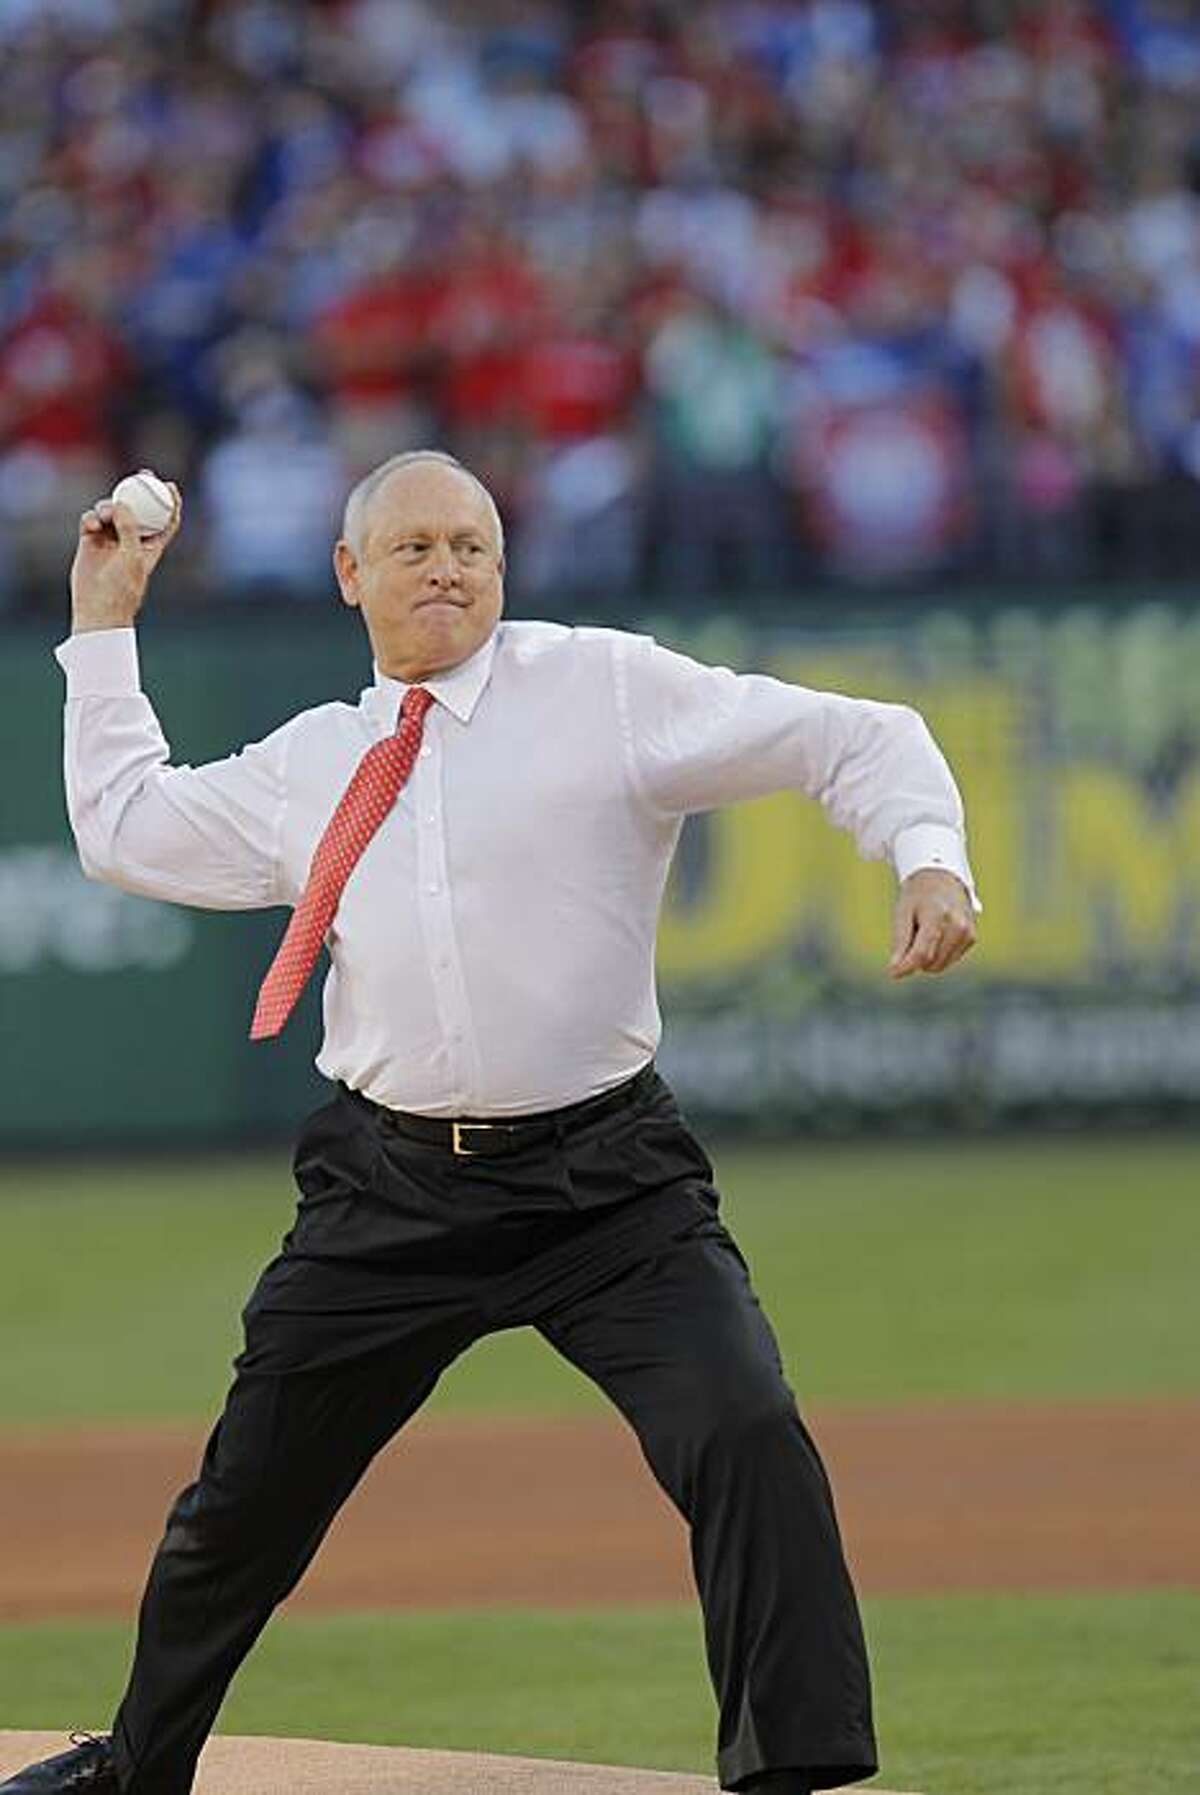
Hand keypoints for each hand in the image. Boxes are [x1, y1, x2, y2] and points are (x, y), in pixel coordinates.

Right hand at [69, 485, 181, 633]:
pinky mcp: (90, 541)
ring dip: (110, 506)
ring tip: (106, 514)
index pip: (165, 521)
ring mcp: (110, 540)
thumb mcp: (132, 556)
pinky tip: (92, 525)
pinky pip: (91, 519)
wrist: (98, 608)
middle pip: (138, 509)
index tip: (170, 486)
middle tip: (141, 475)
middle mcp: (131, 540)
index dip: (170, 503)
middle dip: (139, 490)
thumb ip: (129, 528)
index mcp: (151, 546)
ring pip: (112, 511)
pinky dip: (91, 517)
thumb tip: (122, 502)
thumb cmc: (122, 588)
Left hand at [887, 867, 976, 979]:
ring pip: (940, 965)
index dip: (905, 967)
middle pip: (930, 962)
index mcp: (937, 915)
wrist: (942, 879)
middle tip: (911, 934)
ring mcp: (967, 932)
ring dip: (927, 958)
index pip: (921, 953)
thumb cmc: (917, 896)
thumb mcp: (902, 913)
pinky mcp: (971, 938)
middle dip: (915, 957)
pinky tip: (937, 934)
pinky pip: (949, 961)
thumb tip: (894, 971)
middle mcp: (957, 925)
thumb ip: (900, 942)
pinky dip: (938, 954)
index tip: (892, 972)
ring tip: (925, 932)